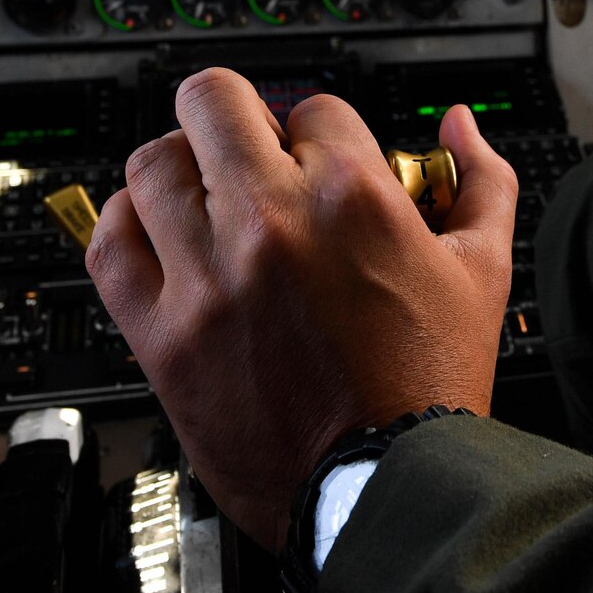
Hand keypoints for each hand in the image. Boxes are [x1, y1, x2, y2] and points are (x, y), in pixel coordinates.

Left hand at [85, 68, 517, 549]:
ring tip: (206, 198)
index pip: (312, 109)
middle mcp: (270, 223)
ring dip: (181, 169)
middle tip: (252, 153)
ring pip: (153, 163)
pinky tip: (157, 234)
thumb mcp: (481, 270)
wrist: (384, 490)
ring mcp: (208, 277)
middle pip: (212, 102)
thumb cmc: (431, 387)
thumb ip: (480, 181)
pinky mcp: (163, 334)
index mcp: (351, 197)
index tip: (320, 168)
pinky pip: (111, 244)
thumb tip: (460, 127)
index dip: (320, 134)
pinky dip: (126, 225)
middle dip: (238, 117)